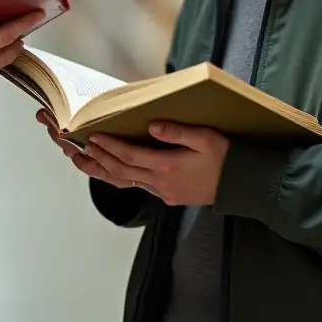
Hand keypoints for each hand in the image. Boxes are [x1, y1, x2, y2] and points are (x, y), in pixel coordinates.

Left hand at [39, 112, 228, 206]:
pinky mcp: (167, 196)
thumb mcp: (206, 138)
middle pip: (121, 171)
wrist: (242, 186)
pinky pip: (136, 186)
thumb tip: (152, 126)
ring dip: (101, 170)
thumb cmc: (227, 158)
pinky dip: (118, 177)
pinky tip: (108, 170)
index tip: (94, 136)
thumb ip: (177, 132)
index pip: (130, 156)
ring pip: (124, 181)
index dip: (110, 146)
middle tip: (79, 145)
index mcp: (169, 166)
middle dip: (97, 157)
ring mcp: (163, 192)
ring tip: (81, 160)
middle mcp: (161, 182)